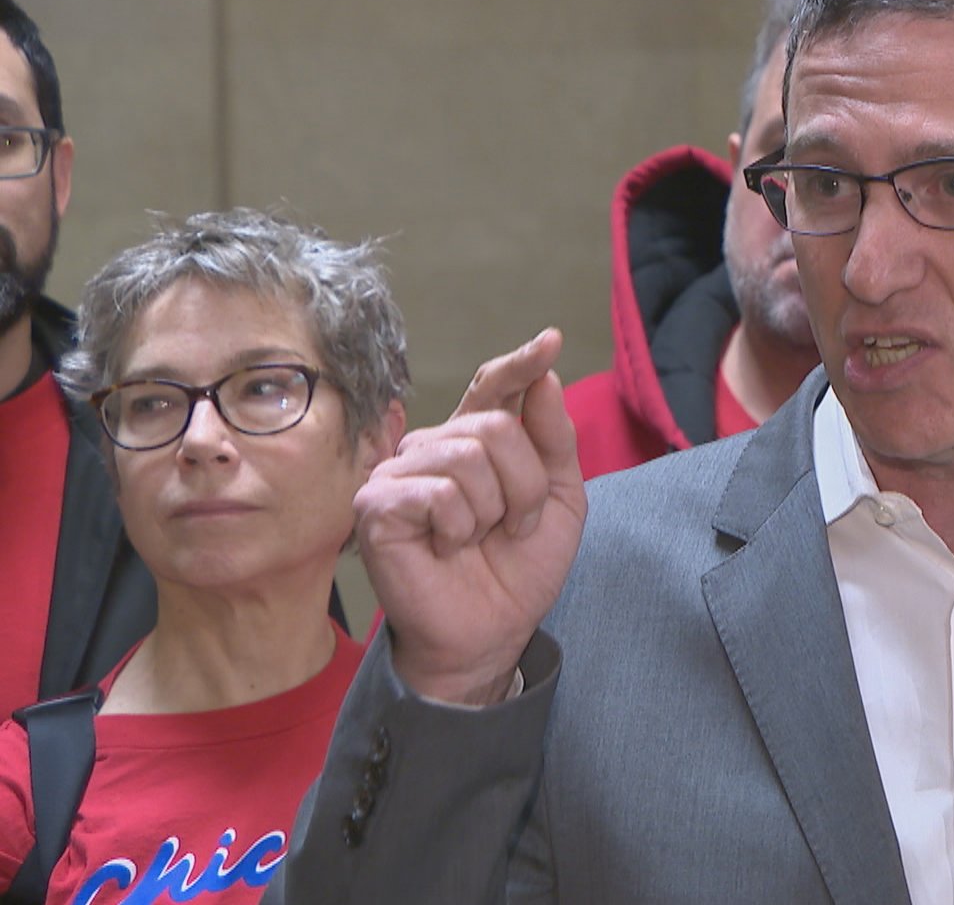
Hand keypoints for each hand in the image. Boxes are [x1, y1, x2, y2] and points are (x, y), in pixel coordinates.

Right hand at [352, 329, 585, 703]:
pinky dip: (460, 526)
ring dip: (495, 509)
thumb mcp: (560, 500)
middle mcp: (435, 447)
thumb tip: (546, 375)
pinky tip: (448, 548)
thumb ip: (554, 438)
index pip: (494, 387)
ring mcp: (400, 472)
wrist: (492, 631)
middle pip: (495, 426)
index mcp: (477, 441)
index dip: (520, 363)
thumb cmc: (518, 567)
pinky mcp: (376, 504)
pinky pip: (438, 491)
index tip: (551, 341)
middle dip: (526, 484)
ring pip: (469, 454)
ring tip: (479, 539)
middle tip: (514, 525)